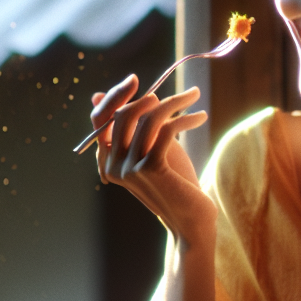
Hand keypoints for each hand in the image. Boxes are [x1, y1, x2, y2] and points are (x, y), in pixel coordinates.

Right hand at [88, 75, 215, 240]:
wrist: (192, 221)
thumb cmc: (175, 184)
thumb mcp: (152, 149)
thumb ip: (133, 124)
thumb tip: (100, 95)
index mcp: (108, 161)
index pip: (100, 119)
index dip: (115, 96)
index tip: (135, 79)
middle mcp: (113, 165)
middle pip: (123, 114)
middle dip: (151, 96)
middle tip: (183, 92)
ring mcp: (129, 168)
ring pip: (148, 118)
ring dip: (176, 102)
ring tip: (195, 98)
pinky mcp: (150, 169)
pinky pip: (165, 129)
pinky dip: (186, 118)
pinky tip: (201, 118)